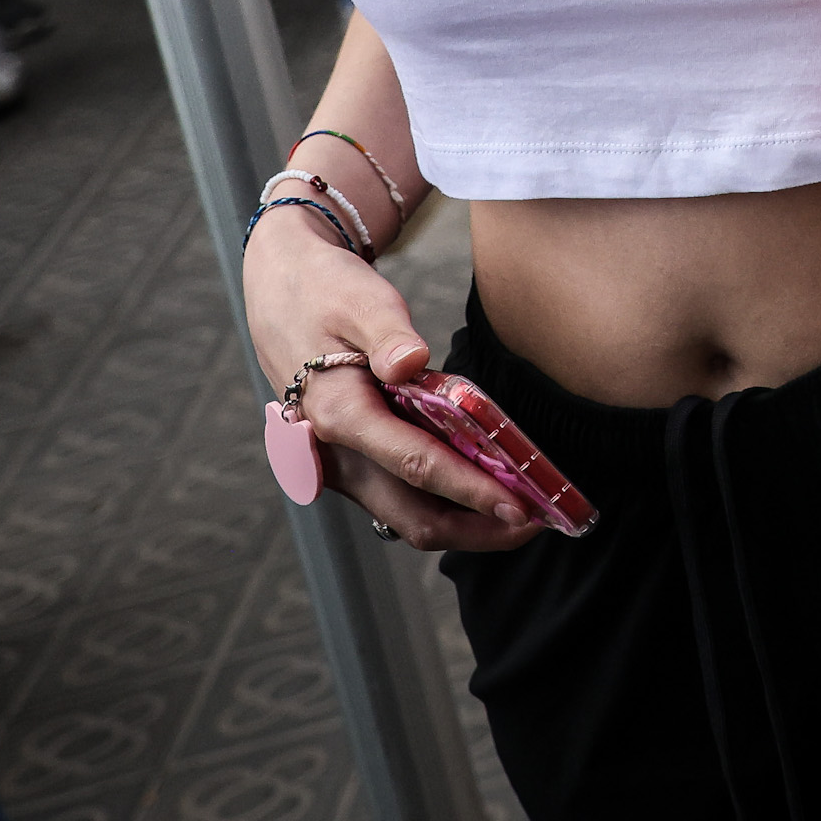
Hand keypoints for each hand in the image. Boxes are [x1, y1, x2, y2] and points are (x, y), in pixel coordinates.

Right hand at [244, 212, 537, 550]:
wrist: (283, 292)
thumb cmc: (326, 293)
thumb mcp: (360, 300)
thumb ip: (387, 335)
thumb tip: (412, 362)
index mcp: (338, 413)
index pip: (415, 463)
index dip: (469, 488)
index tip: (518, 504)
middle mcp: (336, 453)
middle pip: (411, 514)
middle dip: (476, 528)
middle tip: (538, 520)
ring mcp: (342, 464)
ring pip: (406, 514)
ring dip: (464, 520)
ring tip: (523, 512)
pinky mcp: (353, 461)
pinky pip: (401, 495)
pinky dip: (445, 500)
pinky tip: (487, 485)